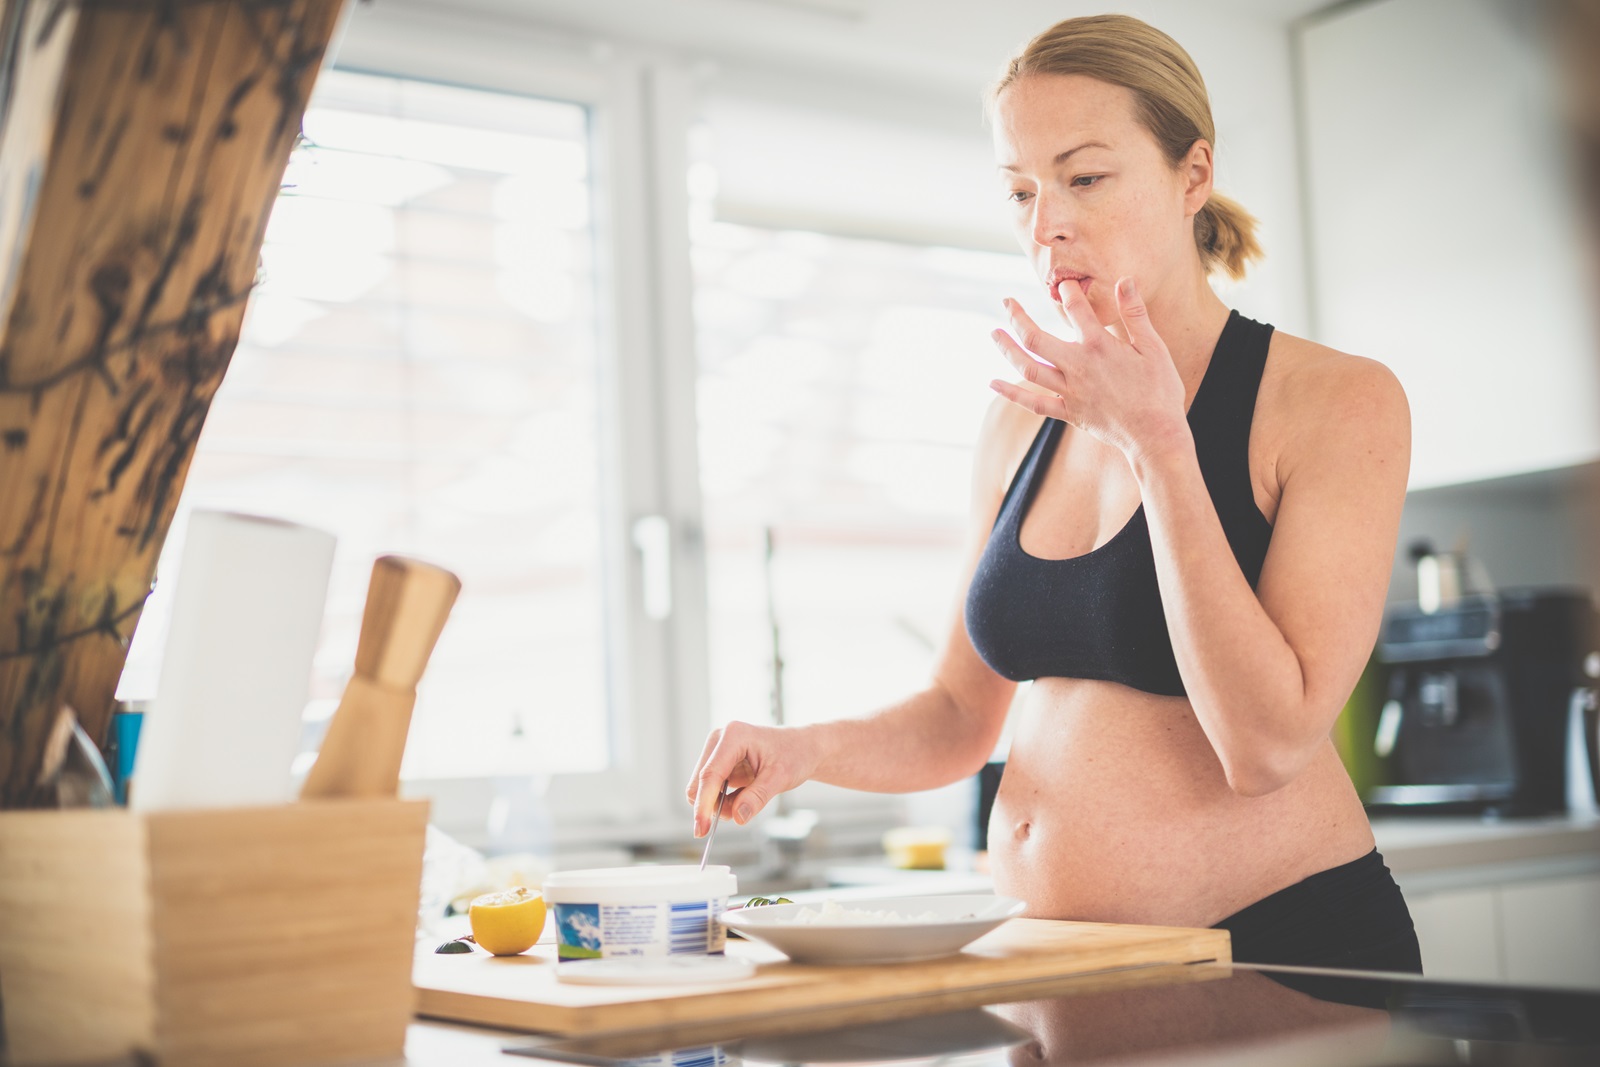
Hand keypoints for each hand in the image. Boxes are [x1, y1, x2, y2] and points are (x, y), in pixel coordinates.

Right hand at [686, 720, 820, 836]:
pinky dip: (723, 801)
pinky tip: (744, 794)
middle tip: (738, 814)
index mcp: (734, 736)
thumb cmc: (794, 754)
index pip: (710, 774)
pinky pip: (710, 789)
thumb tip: (737, 817)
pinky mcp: (719, 762)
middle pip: (700, 782)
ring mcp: (717, 751)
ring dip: (720, 804)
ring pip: (702, 788)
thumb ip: (757, 797)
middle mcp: (720, 740)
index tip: (702, 829)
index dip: (704, 804)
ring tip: (749, 799)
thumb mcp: (780, 778)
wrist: (802, 748)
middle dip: (714, 805)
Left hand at [990, 277, 1189, 462]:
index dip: (1067, 292)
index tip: (1063, 284)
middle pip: (1035, 338)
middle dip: (1017, 317)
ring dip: (1007, 349)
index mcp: (1099, 346)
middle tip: (1006, 302)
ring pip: (1028, 368)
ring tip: (994, 334)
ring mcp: (1069, 391)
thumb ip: (1135, 313)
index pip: (1075, 309)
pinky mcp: (1068, 412)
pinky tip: (993, 383)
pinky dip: (1011, 393)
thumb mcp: (1153, 347)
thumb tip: (1125, 279)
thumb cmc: (1159, 390)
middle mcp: (1078, 367)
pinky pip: (1033, 402)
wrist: (1155, 435)